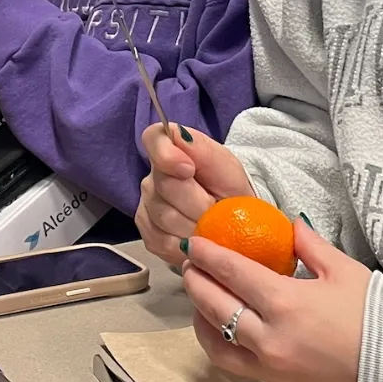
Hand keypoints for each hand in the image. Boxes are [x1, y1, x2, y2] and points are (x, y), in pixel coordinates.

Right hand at [135, 124, 254, 266]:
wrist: (236, 223)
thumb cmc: (230, 188)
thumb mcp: (226, 166)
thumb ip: (203, 149)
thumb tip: (179, 137)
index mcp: (170, 151)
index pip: (153, 139)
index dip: (167, 155)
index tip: (189, 169)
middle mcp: (152, 177)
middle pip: (165, 185)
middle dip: (197, 200)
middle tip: (216, 207)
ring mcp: (147, 207)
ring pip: (165, 217)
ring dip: (195, 225)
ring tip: (211, 225)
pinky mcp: (149, 235)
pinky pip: (163, 241)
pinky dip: (186, 245)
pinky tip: (199, 239)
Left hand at [183, 222, 370, 381]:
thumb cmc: (376, 317)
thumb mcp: (344, 270)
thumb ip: (310, 244)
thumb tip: (290, 223)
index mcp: (286, 302)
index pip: (233, 272)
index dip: (209, 255)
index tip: (195, 242)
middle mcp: (270, 336)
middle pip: (215, 304)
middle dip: (196, 280)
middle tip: (189, 262)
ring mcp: (269, 365)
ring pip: (216, 338)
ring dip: (199, 313)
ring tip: (197, 293)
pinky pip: (232, 363)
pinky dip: (215, 342)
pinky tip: (214, 326)